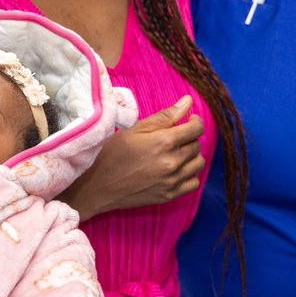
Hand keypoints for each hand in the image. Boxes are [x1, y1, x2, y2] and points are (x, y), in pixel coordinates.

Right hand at [60, 95, 203, 220]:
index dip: (194, 121)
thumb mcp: (135, 130)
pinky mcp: (169, 195)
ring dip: (191, 155)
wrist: (97, 186)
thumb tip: (188, 101)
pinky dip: (190, 174)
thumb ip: (165, 116)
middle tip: (174, 137)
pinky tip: (177, 170)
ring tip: (176, 152)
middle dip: (189, 137)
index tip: (189, 121)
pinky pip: (194, 183)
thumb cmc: (111, 153)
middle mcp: (172, 162)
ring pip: (198, 163)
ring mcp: (172, 181)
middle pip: (196, 145)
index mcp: (164, 142)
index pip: (196, 129)